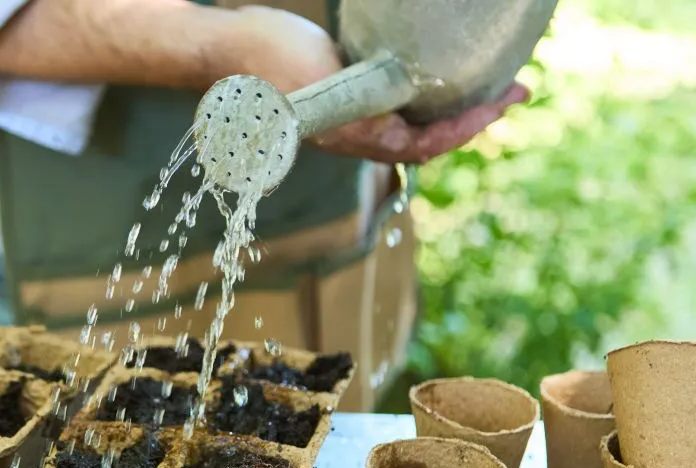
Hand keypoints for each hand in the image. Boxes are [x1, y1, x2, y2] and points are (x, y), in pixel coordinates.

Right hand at [218, 5, 528, 163]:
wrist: (224, 50)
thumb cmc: (266, 58)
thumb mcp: (319, 74)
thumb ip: (360, 98)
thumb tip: (407, 114)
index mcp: (353, 134)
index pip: (425, 144)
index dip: (468, 127)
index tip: (503, 101)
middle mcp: (355, 135)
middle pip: (428, 140)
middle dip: (474, 118)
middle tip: (516, 90)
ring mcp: (348, 121)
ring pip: (414, 127)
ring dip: (454, 110)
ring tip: (487, 85)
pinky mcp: (341, 103)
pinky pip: (396, 110)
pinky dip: (426, 98)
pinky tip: (437, 77)